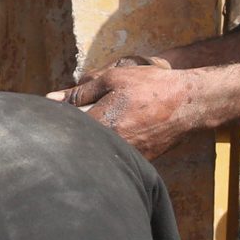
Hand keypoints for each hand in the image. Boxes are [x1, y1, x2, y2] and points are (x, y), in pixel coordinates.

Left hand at [48, 63, 202, 160]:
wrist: (188, 103)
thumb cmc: (151, 86)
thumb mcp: (113, 79)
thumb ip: (80, 92)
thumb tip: (51, 98)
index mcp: (102, 124)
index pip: (67, 128)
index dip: (60, 120)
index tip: (57, 114)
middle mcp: (113, 145)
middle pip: (82, 143)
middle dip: (78, 131)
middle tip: (87, 116)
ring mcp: (128, 155)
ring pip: (100, 151)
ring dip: (96, 140)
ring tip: (112, 122)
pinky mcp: (141, 161)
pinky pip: (118, 155)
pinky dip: (113, 146)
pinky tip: (124, 130)